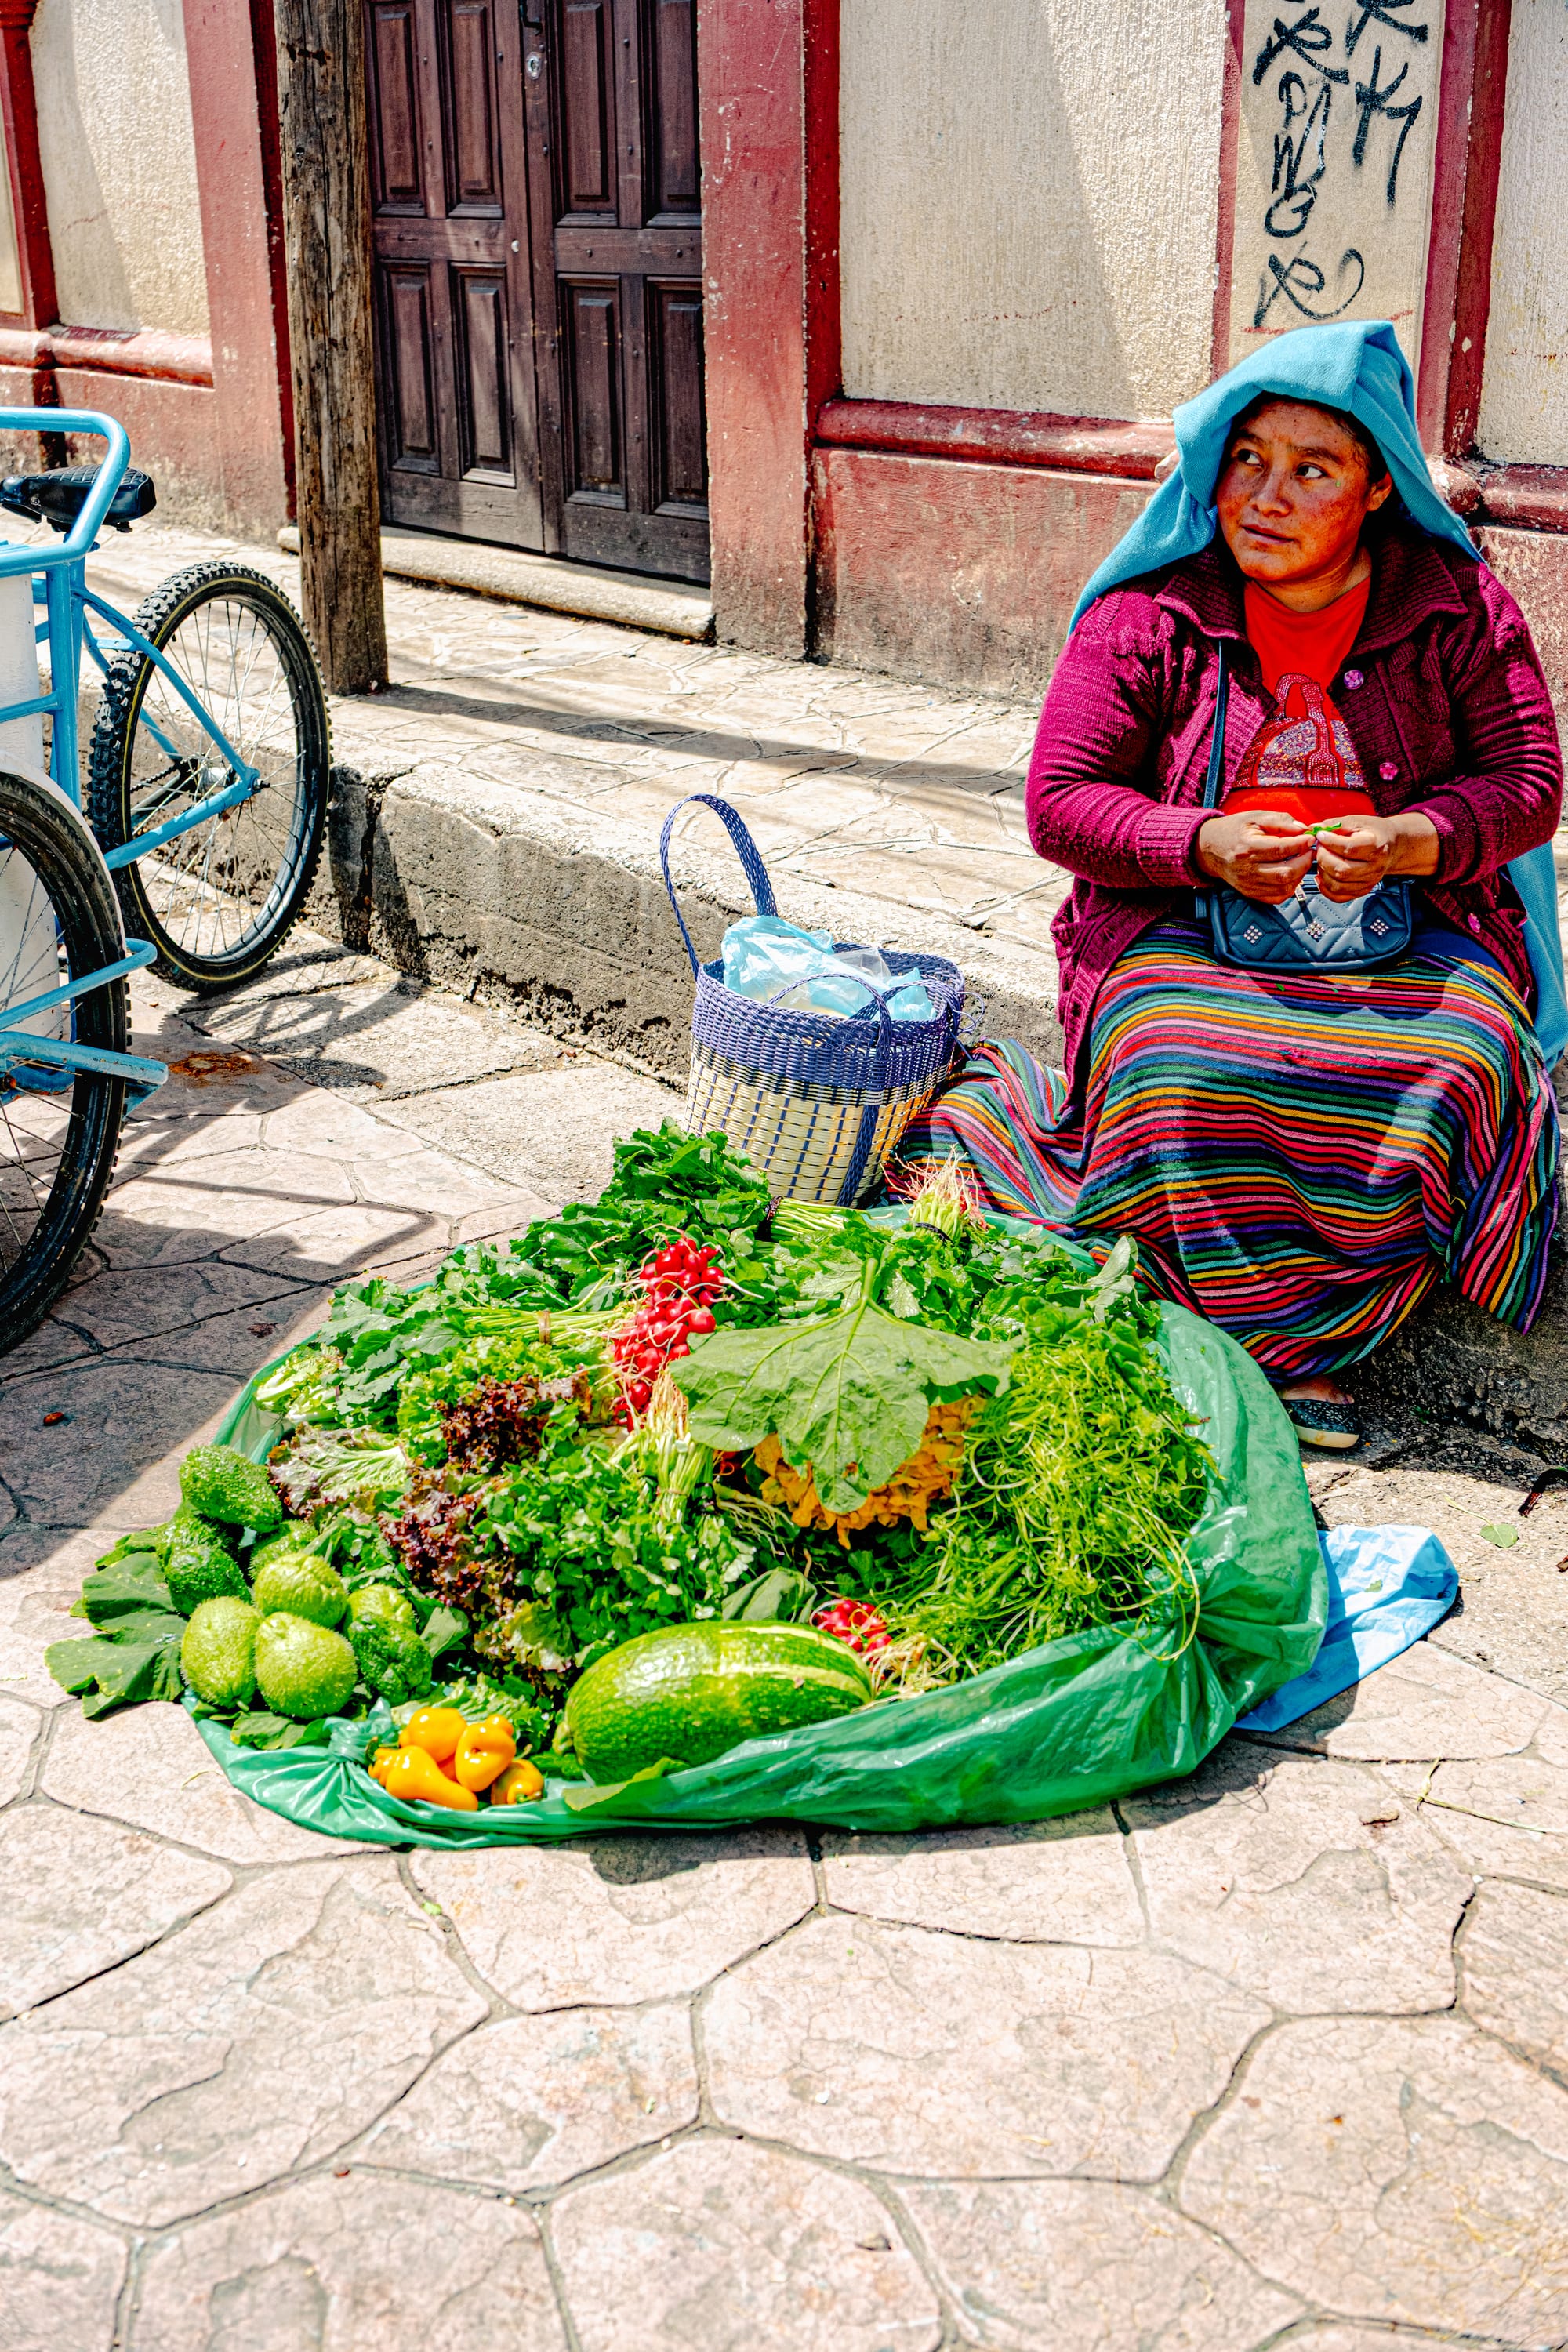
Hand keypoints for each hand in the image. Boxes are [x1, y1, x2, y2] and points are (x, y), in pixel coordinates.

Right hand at [1195, 810, 1312, 903]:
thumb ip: (1280, 820)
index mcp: (1248, 847)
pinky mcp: (1249, 892)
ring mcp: (1248, 884)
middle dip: (1304, 862)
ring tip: (1302, 862)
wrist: (1209, 849)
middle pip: (1285, 872)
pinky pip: (1276, 897)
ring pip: (1283, 887)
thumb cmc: (1234, 830)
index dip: (1300, 844)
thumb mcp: (1255, 817)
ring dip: (1300, 876)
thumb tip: (1303, 830)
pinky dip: (1289, 888)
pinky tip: (1292, 875)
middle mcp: (1247, 869)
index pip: (1281, 849)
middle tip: (1310, 851)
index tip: (1310, 838)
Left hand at [1313, 811, 1439, 901]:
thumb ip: (1336, 824)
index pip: (1349, 849)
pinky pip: (1339, 896)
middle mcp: (1375, 867)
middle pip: (1342, 870)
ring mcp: (1369, 881)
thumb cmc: (1373, 832)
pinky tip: (1322, 874)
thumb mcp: (1358, 821)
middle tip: (1319, 847)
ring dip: (1322, 872)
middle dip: (1323, 858)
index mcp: (1376, 846)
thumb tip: (1315, 828)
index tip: (1321, 835)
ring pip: (1337, 885)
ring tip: (1322, 859)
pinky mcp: (1362, 890)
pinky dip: (1325, 888)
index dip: (1330, 842)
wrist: (1390, 845)